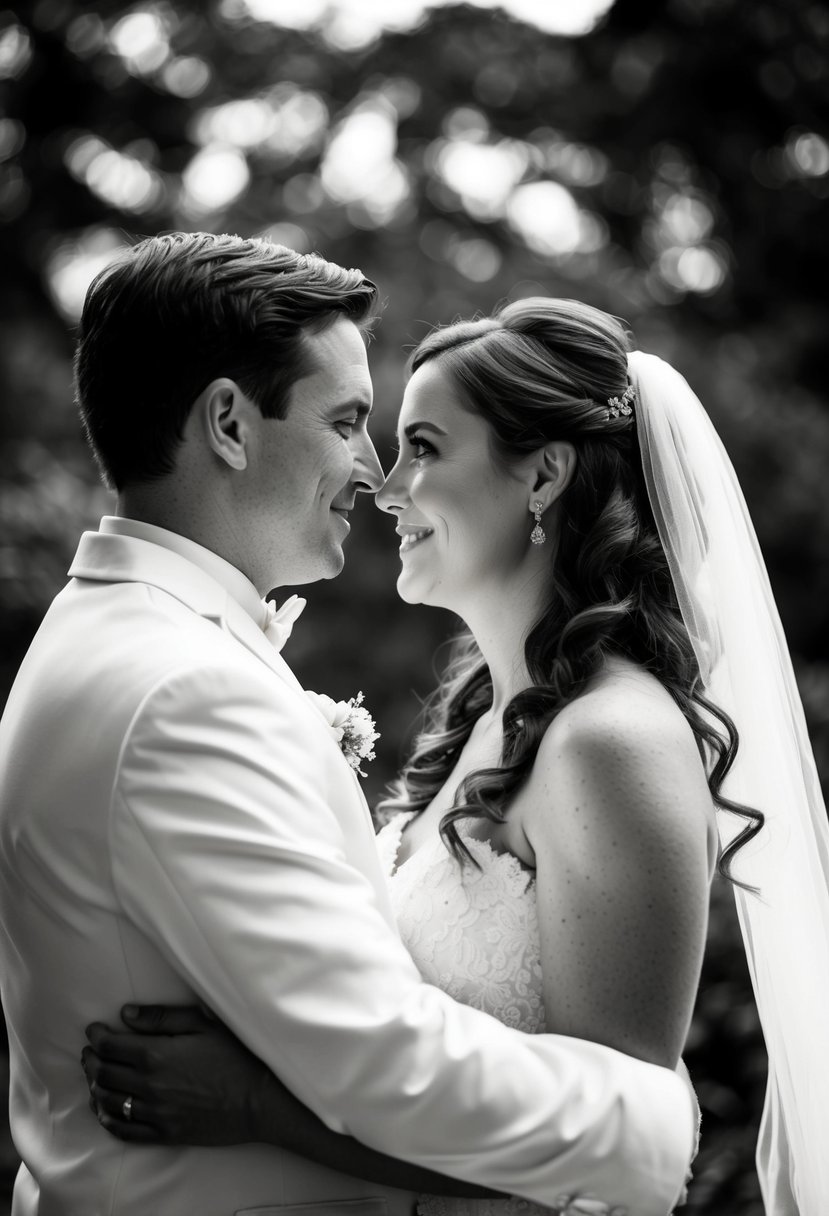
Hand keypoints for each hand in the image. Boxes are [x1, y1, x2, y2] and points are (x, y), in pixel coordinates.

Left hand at [82, 1004, 276, 1145]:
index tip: (93, 1030)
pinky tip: (105, 1111)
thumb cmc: (234, 1056)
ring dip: (95, 1087)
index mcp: (156, 1055)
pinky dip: (108, 1120)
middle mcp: (149, 1086)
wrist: (258, 1099)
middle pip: (104, 1073)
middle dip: (91, 1060)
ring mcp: (155, 1113)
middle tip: (89, 1051)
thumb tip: (126, 1013)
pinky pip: (124, 1131)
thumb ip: (162, 1017)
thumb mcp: (203, 1024)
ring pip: (108, 1102)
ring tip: (94, 1076)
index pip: (110, 1046)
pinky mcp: (163, 1134)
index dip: (96, 1036)